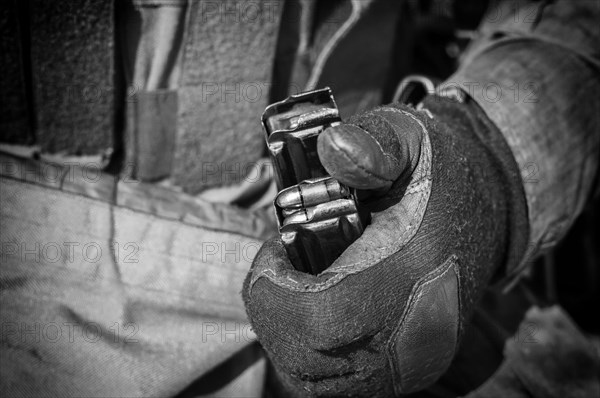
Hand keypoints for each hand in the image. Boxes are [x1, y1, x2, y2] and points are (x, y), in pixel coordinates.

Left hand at [243, 96, 528, 396]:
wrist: (487, 209)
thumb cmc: (436, 174)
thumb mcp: (406, 141)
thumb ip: (369, 144)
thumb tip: (332, 145)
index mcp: (413, 273)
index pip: (320, 318)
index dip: (274, 292)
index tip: (275, 251)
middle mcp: (415, 332)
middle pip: (307, 356)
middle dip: (272, 309)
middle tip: (281, 264)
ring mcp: (412, 360)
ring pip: (314, 378)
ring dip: (284, 332)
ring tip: (298, 284)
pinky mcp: (408, 370)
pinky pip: (335, 384)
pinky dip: (307, 353)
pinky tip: (315, 309)